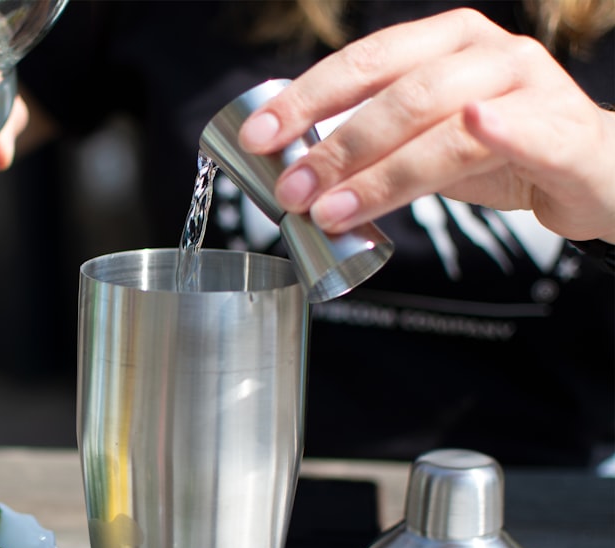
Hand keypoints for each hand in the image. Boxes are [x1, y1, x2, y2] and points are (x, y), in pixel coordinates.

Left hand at [239, 8, 614, 243]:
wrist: (586, 171)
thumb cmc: (495, 152)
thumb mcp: (421, 138)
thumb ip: (369, 143)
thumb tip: (293, 166)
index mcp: (442, 43)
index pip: (362, 63)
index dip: (305, 99)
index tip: (258, 136)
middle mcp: (484, 54)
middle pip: (398, 94)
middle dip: (335, 146)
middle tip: (291, 187)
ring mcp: (529, 87)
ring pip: (446, 124)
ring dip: (381, 172)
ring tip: (332, 209)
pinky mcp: (565, 132)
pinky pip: (531, 130)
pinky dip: (502, 128)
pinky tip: (477, 127)